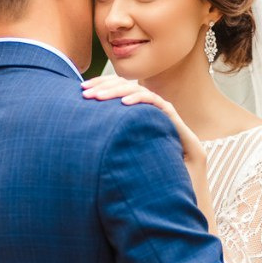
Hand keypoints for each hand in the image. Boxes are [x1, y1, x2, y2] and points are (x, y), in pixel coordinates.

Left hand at [81, 76, 205, 168]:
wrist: (181, 177)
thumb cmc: (150, 168)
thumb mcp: (123, 150)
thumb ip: (108, 141)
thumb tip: (80, 140)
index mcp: (135, 110)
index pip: (116, 89)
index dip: (100, 86)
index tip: (81, 90)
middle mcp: (147, 105)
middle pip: (124, 85)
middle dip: (102, 86)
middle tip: (84, 92)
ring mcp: (159, 108)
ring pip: (136, 90)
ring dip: (116, 91)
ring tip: (98, 97)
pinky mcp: (170, 116)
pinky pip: (154, 102)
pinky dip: (139, 99)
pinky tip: (124, 104)